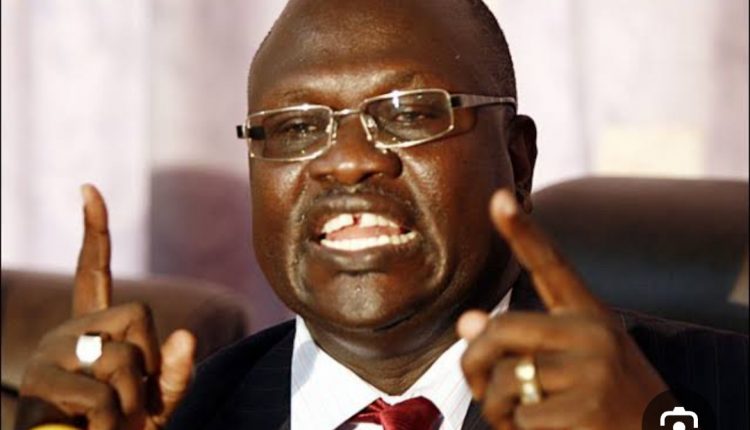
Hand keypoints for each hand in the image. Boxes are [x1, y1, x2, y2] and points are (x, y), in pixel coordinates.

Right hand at [17, 184, 195, 429]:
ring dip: (133, 402)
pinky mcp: (40, 384)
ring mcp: (51, 354)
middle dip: (149, 362)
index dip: (94, 231)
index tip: (90, 189)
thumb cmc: (127, 428)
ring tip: (113, 422)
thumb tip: (185, 335)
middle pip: (137, 314)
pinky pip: (103, 396)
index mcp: (95, 329)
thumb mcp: (161, 400)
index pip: (94, 272)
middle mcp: (69, 331)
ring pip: (122, 358)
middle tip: (133, 401)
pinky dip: (114, 423)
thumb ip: (177, 371)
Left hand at [457, 189, 667, 428]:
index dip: (522, 232)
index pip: (550, 266)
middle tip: (479, 388)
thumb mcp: (571, 362)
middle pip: (500, 329)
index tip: (499, 197)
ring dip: (495, 407)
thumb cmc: (604, 401)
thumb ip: (521, 341)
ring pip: (502, 378)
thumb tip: (467, 321)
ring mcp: (593, 370)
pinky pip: (519, 416)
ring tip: (520, 415)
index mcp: (589, 315)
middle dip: (474, 362)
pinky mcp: (587, 408)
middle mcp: (593, 333)